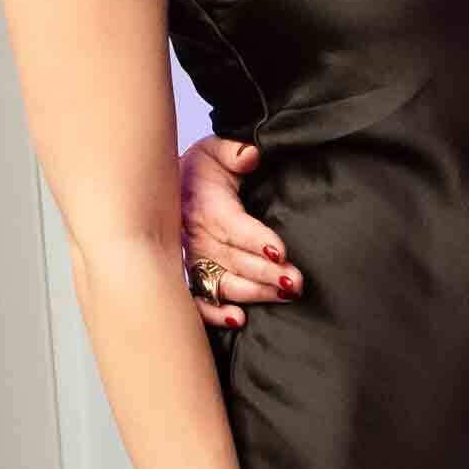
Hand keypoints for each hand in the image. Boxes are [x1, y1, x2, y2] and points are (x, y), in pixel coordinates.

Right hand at [180, 137, 300, 329]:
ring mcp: (194, 257)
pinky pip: (199, 299)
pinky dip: (213, 313)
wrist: (173, 184)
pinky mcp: (195, 272)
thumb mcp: (215, 149)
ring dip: (254, 293)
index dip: (255, 239)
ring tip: (286, 295)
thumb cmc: (204, 168)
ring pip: (222, 282)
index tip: (280, 251)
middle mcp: (197, 235)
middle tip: (296, 282)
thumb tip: (250, 156)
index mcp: (204, 204)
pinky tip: (237, 320)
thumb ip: (233, 151)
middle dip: (265, 273)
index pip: (231, 225)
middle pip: (232, 259)